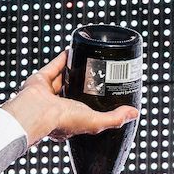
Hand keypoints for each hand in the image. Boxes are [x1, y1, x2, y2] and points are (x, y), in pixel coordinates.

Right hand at [0, 51, 138, 146]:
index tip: (105, 93)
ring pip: (64, 79)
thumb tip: (135, 113)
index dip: (93, 103)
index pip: (84, 111)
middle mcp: (56, 107)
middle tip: (98, 73)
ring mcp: (47, 94)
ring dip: (75, 70)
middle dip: (84, 84)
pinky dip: (63, 58)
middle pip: (74, 92)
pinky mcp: (40, 80)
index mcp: (68, 120)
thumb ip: (115, 118)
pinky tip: (73, 50)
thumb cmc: (63, 121)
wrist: (38, 112)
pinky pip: (54, 66)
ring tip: (88, 60)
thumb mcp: (95, 122)